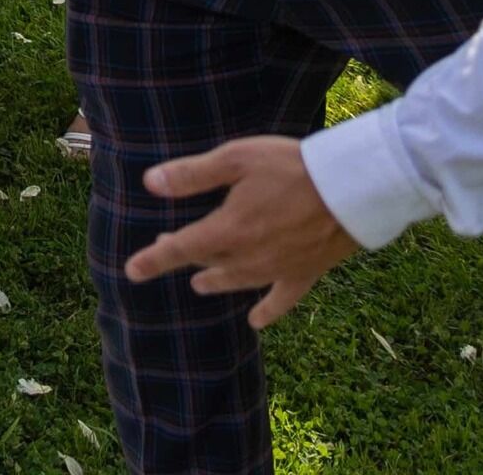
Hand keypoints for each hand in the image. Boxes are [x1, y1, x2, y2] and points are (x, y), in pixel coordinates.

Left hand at [123, 139, 366, 327]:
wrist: (351, 189)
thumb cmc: (291, 167)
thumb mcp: (236, 159)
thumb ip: (192, 174)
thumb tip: (150, 184)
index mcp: (228, 230)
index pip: (180, 249)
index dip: (153, 260)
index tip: (131, 271)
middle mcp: (248, 257)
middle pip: (207, 262)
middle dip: (184, 256)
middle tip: (167, 246)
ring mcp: (277, 269)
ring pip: (236, 281)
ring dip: (215, 281)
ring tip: (201, 283)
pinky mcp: (304, 274)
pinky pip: (280, 300)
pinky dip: (267, 313)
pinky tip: (255, 322)